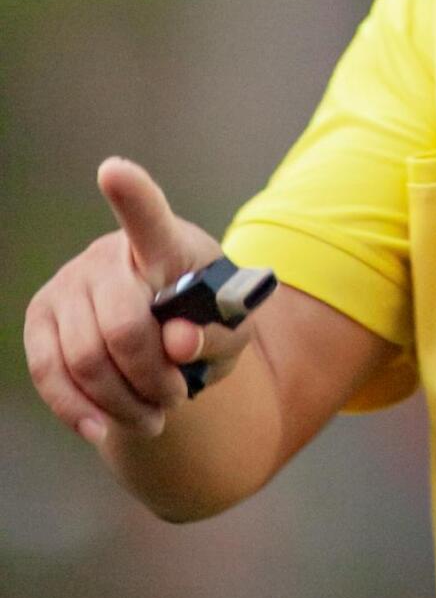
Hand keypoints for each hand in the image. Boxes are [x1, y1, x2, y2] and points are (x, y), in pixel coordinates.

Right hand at [22, 158, 246, 446]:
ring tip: (154, 416)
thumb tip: (178, 343)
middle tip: (177, 398)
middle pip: (122, 325)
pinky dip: (77, 409)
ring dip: (121, 402)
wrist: (168, 335)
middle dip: (151, 377)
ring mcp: (68, 282)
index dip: (130, 193)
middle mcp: (107, 254)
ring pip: (83, 359)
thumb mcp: (233, 330)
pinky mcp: (40, 317)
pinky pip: (48, 372)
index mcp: (164, 242)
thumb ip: (216, 333)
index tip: (112, 170)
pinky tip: (103, 427)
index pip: (148, 215)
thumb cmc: (205, 320)